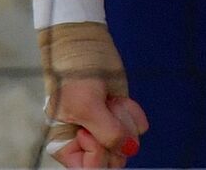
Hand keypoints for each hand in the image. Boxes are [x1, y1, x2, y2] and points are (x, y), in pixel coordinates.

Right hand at [40, 21, 146, 165]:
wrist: (87, 48)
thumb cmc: (75, 76)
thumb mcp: (86, 106)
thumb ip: (106, 132)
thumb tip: (129, 150)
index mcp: (67, 147)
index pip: (91, 168)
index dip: (98, 152)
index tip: (91, 132)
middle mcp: (88, 143)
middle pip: (114, 159)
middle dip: (115, 132)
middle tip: (103, 110)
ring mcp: (107, 131)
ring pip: (129, 143)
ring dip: (123, 118)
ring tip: (108, 101)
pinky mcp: (122, 118)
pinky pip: (138, 127)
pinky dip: (132, 112)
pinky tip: (118, 99)